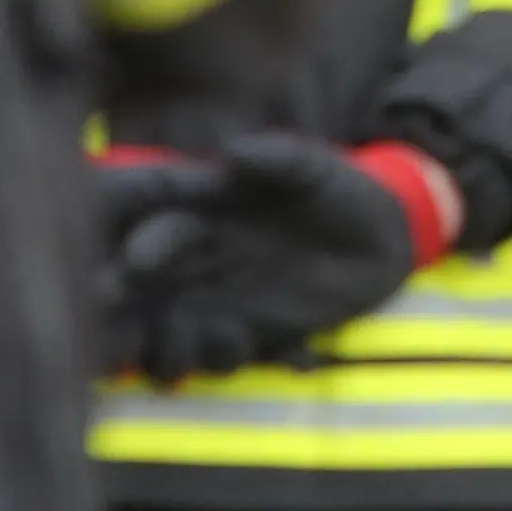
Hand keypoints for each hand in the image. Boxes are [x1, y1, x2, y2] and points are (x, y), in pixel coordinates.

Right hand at [97, 133, 460, 382]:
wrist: (384, 240)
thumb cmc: (341, 189)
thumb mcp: (316, 167)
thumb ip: (279, 158)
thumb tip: (235, 150)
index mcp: (200, 209)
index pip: (156, 227)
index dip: (145, 244)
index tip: (137, 262)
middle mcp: (196, 258)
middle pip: (142, 289)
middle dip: (127, 311)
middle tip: (130, 330)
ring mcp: (217, 300)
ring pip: (167, 332)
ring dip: (171, 347)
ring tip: (201, 345)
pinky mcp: (249, 335)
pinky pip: (218, 358)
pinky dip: (225, 360)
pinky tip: (266, 350)